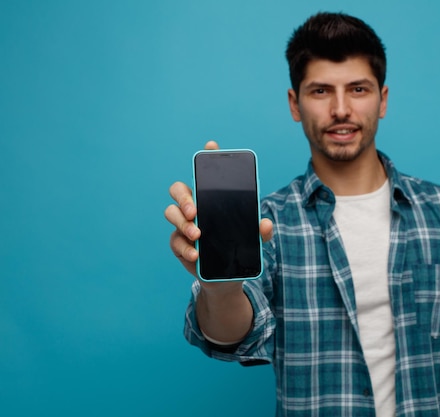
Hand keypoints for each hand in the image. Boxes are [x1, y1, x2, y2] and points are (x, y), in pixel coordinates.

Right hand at [164, 140, 272, 278]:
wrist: (227, 278)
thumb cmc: (238, 249)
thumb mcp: (255, 241)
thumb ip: (261, 232)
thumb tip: (266, 224)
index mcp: (213, 199)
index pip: (208, 174)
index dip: (208, 157)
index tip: (211, 146)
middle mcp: (195, 207)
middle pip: (179, 189)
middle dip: (183, 196)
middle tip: (195, 210)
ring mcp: (184, 224)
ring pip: (171, 213)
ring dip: (182, 223)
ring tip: (198, 235)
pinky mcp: (179, 243)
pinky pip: (175, 241)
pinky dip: (185, 248)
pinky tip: (196, 254)